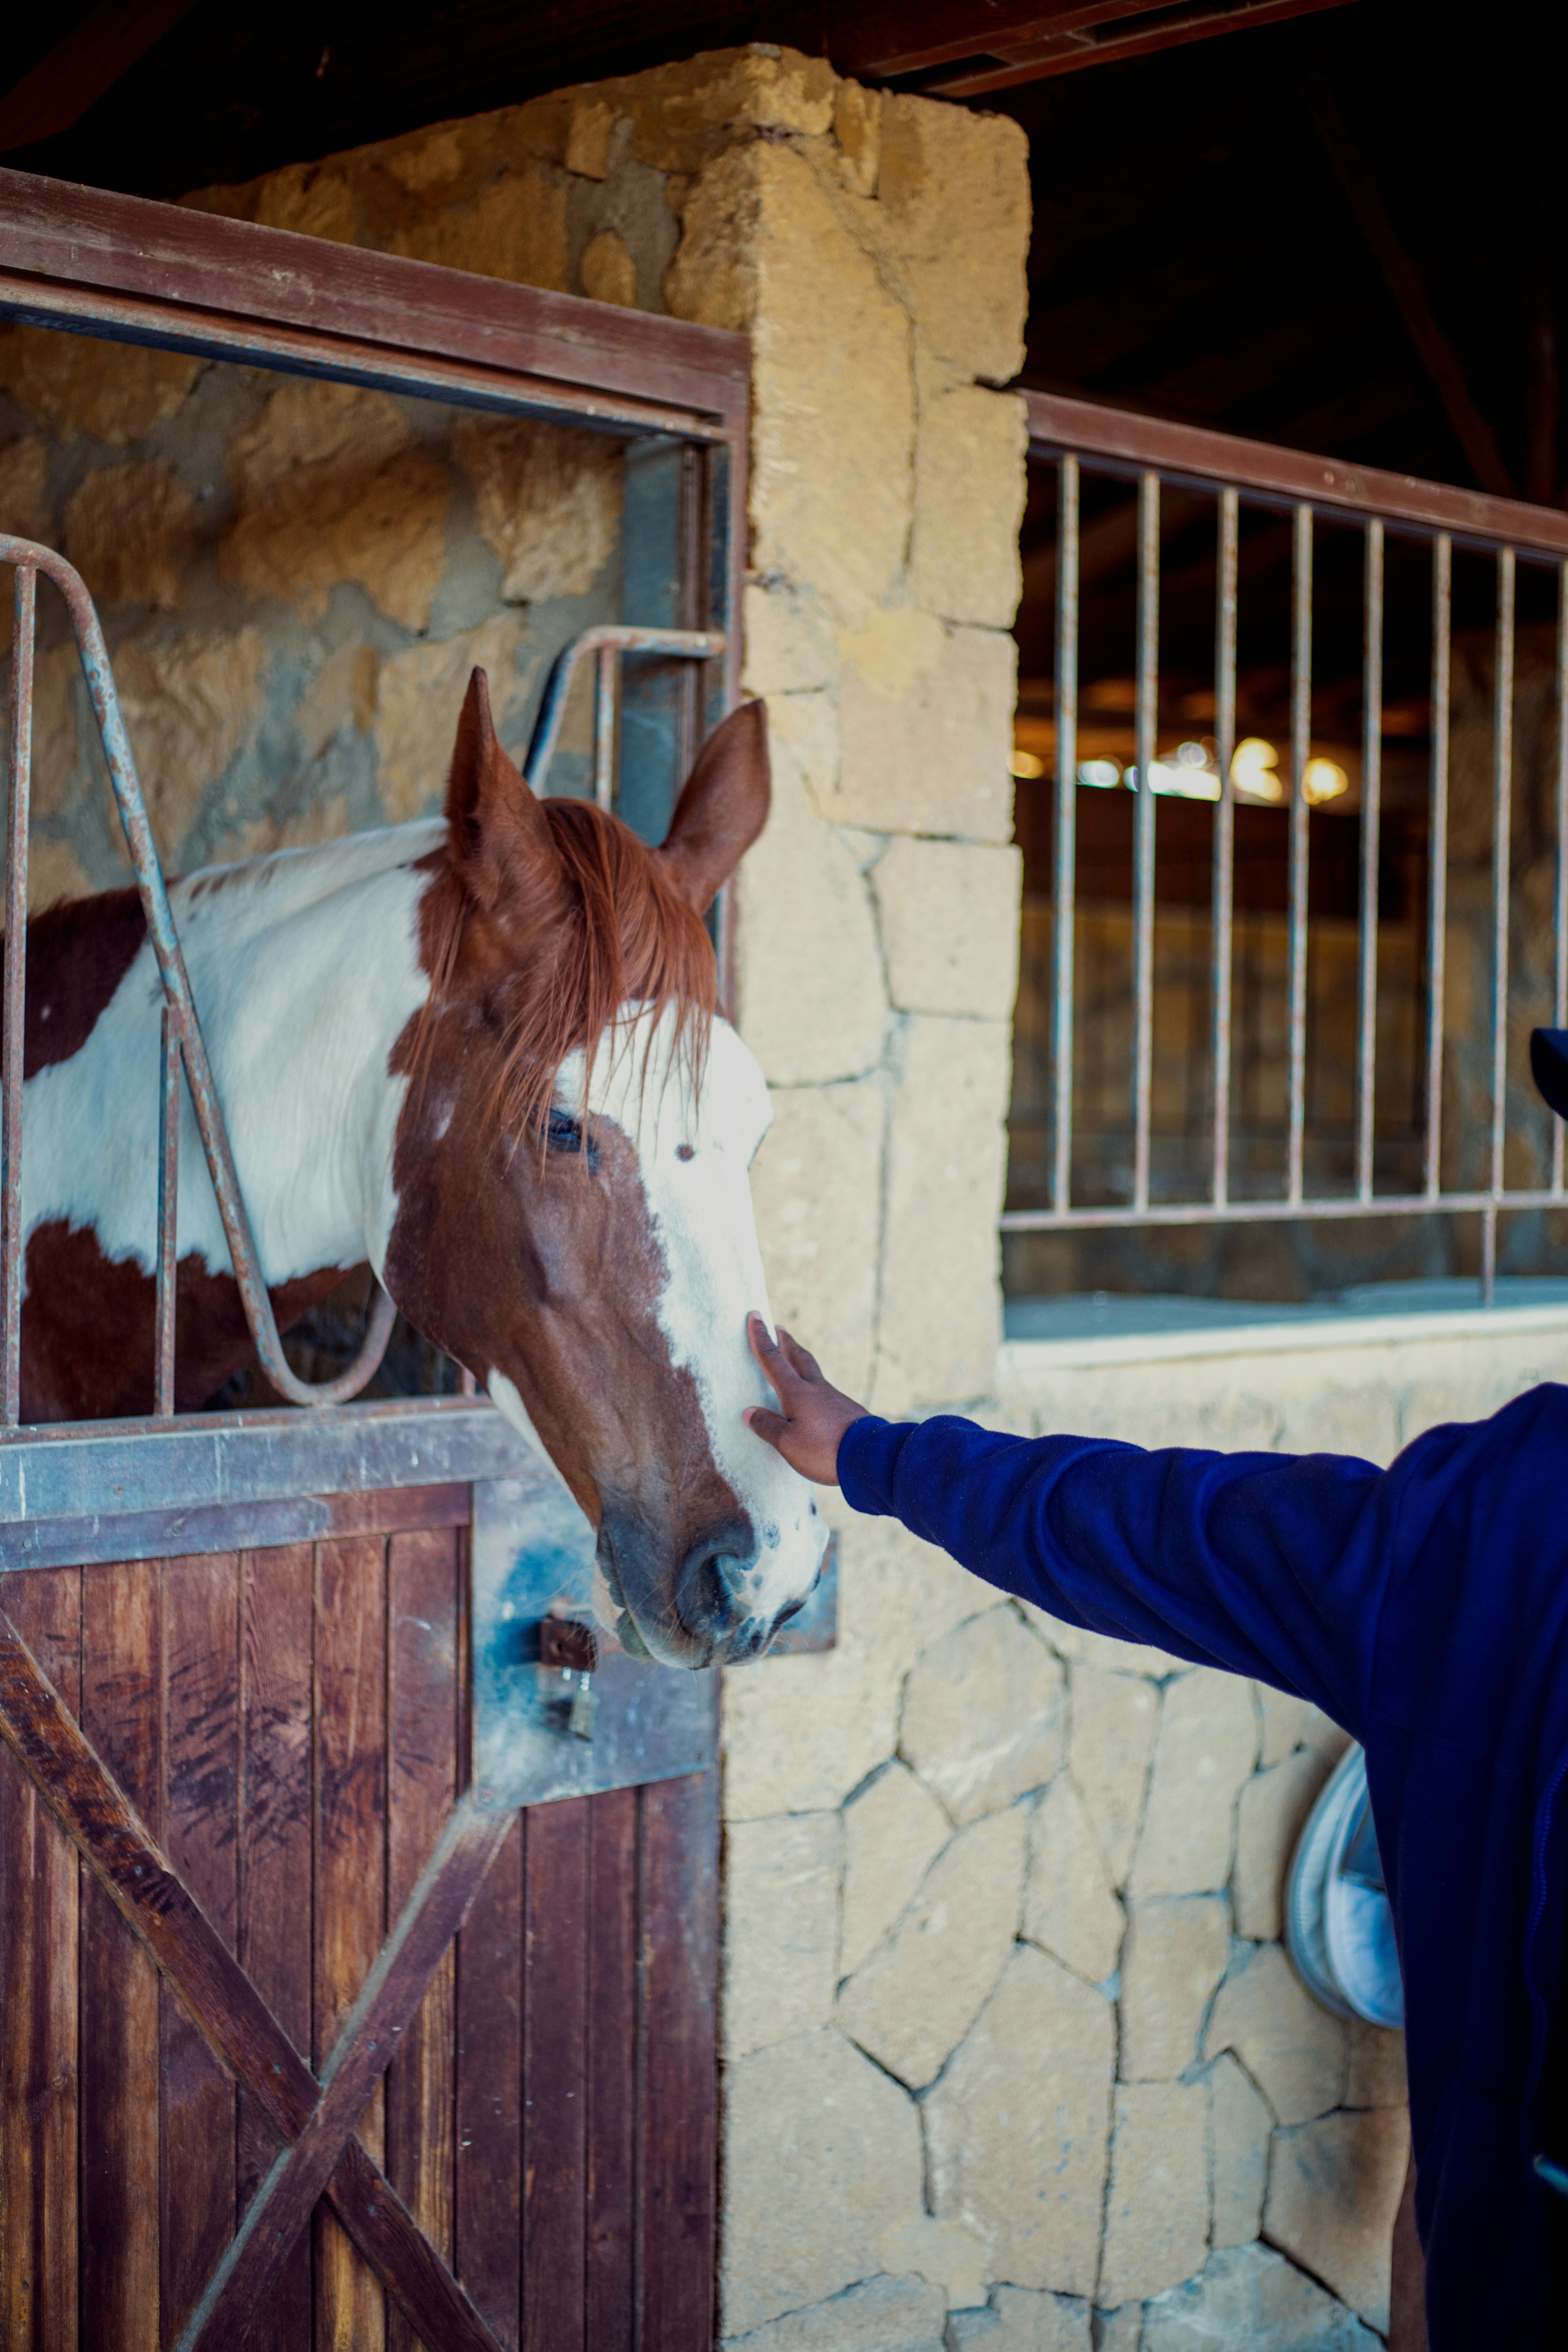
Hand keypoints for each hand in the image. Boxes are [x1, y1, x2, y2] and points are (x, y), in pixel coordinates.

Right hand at [743, 1313, 867, 1484]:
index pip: (773, 1359)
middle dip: (787, 1343)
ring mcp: (835, 1399)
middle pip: (799, 1358)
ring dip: (802, 1363)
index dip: (761, 1338)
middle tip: (780, 1328)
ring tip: (796, 1361)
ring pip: (814, 1374)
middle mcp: (816, 1389)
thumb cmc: (825, 1449)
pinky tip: (816, 1400)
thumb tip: (749, 1412)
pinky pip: (826, 1394)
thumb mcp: (788, 1443)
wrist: (871, 1456)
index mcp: (797, 1392)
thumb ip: (768, 1426)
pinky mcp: (848, 1412)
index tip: (755, 1316)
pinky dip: (815, 1388)